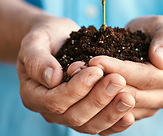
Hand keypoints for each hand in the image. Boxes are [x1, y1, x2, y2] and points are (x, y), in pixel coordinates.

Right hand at [16, 17, 134, 134]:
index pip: (55, 101)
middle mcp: (49, 111)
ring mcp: (68, 115)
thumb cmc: (45, 37)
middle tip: (118, 80)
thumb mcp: (35, 41)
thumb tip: (52, 78)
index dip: (77, 88)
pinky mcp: (85, 113)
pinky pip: (100, 125)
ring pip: (90, 125)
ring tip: (129, 97)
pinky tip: (130, 115)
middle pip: (75, 116)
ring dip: (111, 113)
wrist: (56, 39)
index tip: (97, 70)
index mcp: (33, 95)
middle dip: (98, 100)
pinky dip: (115, 123)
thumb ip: (38, 59)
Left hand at [89, 15, 162, 121]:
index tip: (95, 60)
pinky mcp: (139, 112)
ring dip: (98, 96)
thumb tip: (160, 59)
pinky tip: (83, 92)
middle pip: (133, 96)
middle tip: (80, 71)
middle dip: (104, 84)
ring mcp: (153, 107)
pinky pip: (118, 115)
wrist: (156, 46)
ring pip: (123, 108)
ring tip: (78, 79)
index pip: (144, 77)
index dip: (118, 70)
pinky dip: (100, 104)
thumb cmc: (156, 32)